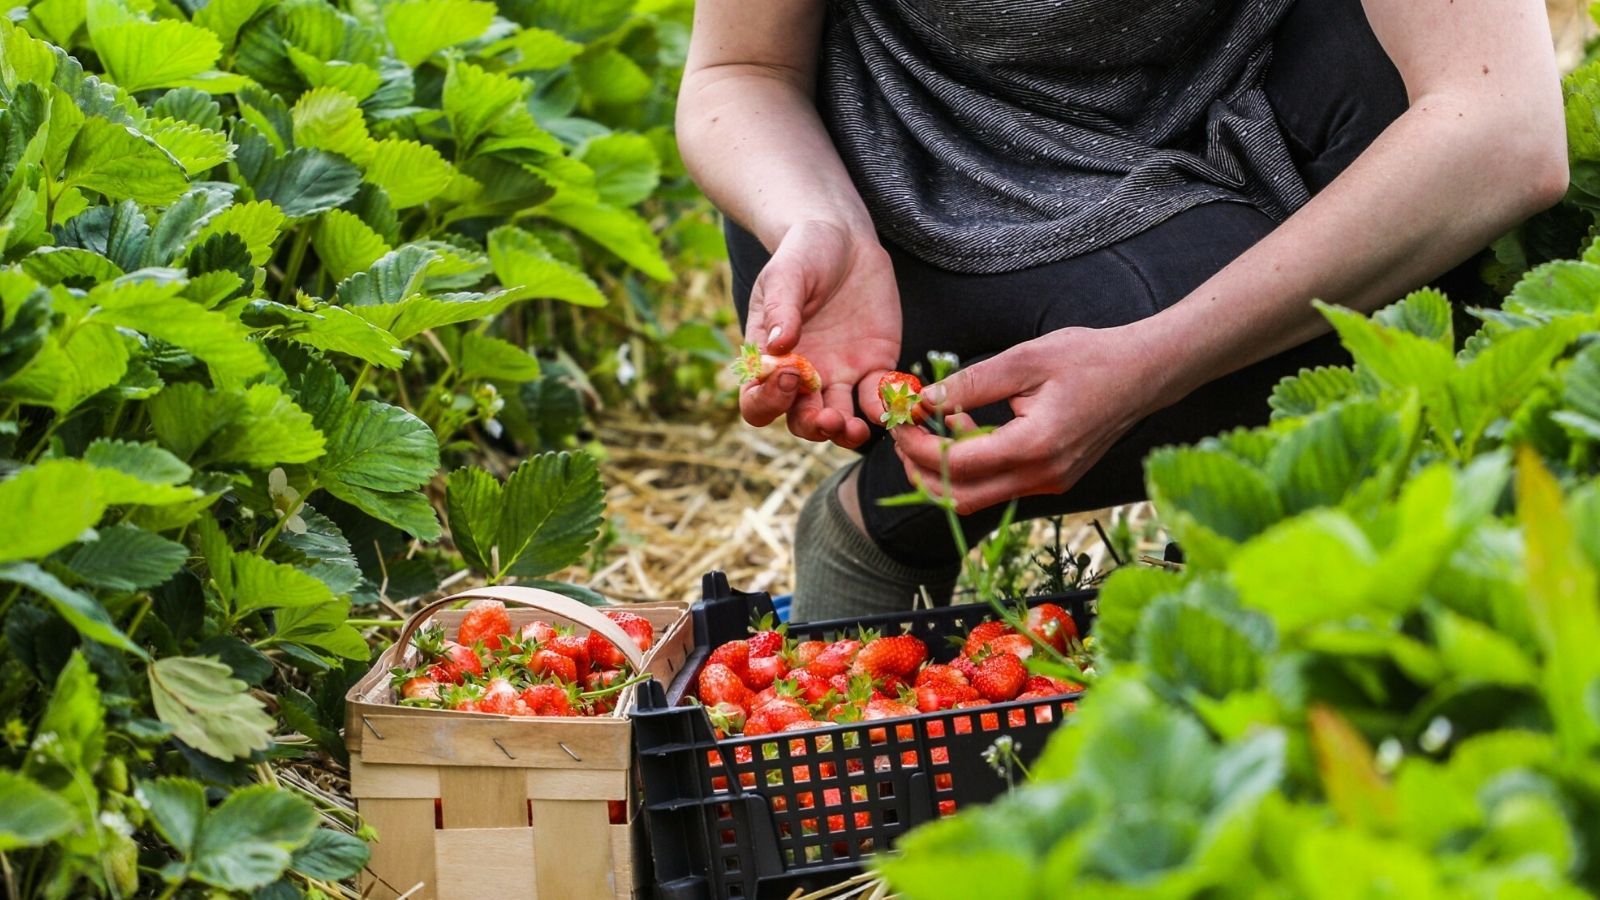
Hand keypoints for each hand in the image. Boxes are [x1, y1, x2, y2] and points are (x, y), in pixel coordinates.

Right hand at [740, 220, 900, 449]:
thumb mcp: (786, 275)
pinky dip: (882, 406)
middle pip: (800, 421)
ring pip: (838, 420)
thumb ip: (781, 309)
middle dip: (813, 427)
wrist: (844, 239)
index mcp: (770, 360)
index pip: (758, 400)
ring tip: (856, 428)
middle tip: (829, 418)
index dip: (768, 401)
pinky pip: (876, 398)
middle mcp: (802, 377)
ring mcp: (839, 376)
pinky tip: (891, 403)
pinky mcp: (874, 368)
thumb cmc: (803, 254)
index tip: (788, 376)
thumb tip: (778, 347)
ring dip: (846, 432)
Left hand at [890, 326, 1167, 514]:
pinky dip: (971, 467)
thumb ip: (970, 383)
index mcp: (1036, 446)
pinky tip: (965, 429)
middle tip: (904, 433)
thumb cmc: (1091, 358)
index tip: (902, 420)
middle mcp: (1043, 476)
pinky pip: (999, 485)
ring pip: (977, 497)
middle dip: (921, 470)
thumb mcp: (1025, 359)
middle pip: (960, 497)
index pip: (957, 465)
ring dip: (943, 471)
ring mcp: (1050, 483)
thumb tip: (924, 400)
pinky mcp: (1052, 480)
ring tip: (932, 425)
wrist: (1144, 373)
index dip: (919, 445)